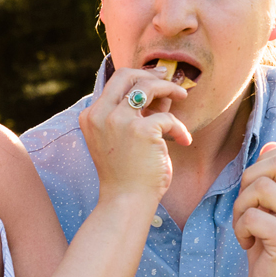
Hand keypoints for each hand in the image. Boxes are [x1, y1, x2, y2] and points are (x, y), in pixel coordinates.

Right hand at [80, 64, 191, 206]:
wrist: (126, 201)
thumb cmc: (127, 174)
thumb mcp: (125, 138)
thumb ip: (138, 113)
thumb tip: (162, 89)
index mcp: (91, 116)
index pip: (115, 82)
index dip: (139, 77)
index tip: (156, 79)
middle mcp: (100, 114)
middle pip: (127, 75)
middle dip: (152, 74)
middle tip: (170, 81)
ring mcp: (118, 121)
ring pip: (148, 86)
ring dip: (170, 88)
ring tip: (183, 96)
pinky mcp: (141, 130)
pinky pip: (167, 117)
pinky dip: (179, 127)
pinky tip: (184, 140)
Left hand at [232, 141, 275, 276]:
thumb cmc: (269, 248)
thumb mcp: (270, 209)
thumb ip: (272, 180)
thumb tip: (269, 145)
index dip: (266, 159)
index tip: (257, 187)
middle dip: (249, 179)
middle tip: (247, 205)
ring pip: (261, 187)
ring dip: (241, 206)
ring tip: (246, 227)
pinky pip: (252, 216)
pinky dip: (240, 229)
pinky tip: (247, 244)